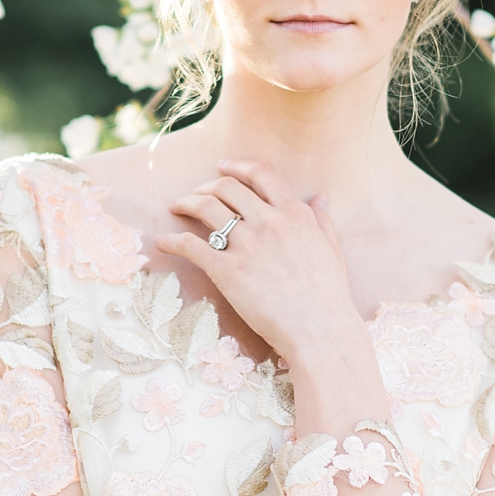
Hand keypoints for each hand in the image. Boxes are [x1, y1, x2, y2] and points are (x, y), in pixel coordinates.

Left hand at [150, 158, 359, 361]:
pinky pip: (190, 245)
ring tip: (177, 207)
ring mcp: (247, 245)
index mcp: (295, 214)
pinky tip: (163, 243)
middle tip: (196, 194)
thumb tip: (321, 198)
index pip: (262, 173)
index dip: (238, 165)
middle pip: (227, 187)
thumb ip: (322, 221)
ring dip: (186, 202)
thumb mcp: (332, 250)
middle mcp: (269, 222)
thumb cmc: (329, 295)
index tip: (223, 165)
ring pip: (205, 207)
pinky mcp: (227, 270)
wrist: (319, 330)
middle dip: (206, 186)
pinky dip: (172, 241)